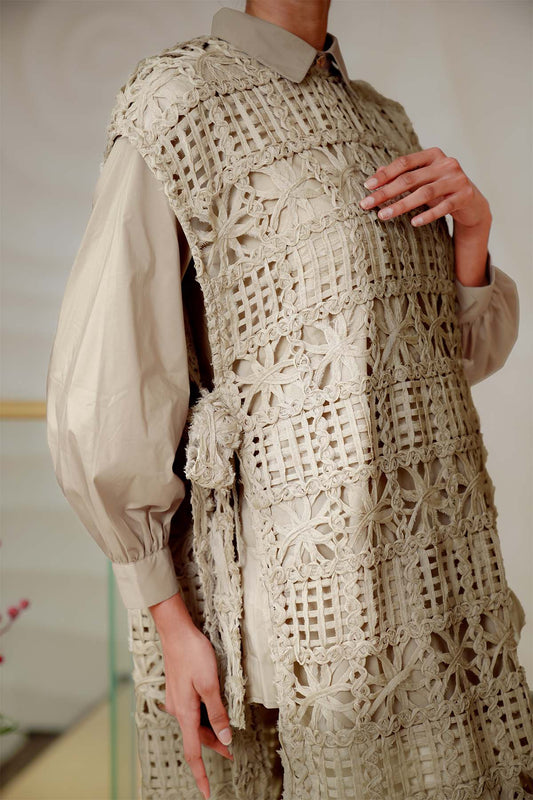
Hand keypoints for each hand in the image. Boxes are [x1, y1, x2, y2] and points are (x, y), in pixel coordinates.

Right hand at [149, 594, 232, 799]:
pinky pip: (192, 711)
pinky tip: (213, 708)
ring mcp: (176, 700)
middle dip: (214, 746)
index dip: (200, 774)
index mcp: (186, 712)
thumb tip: (224, 738)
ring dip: (210, 730)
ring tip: (227, 731)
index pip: (193, 752)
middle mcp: (178, 710)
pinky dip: (203, 716)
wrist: (175, 632)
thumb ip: (217, 713)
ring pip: (195, 723)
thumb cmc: (193, 654)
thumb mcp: (211, 684)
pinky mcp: (178, 690)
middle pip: (197, 737)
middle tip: (232, 752)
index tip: (207, 792)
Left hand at [358, 147, 490, 230]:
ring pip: (425, 193)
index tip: (367, 186)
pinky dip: (428, 215)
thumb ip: (404, 174)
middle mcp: (446, 163)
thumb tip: (377, 172)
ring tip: (383, 216)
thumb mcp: (423, 180)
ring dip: (401, 205)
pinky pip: (443, 207)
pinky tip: (414, 223)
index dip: (385, 174)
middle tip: (367, 204)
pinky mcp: (465, 196)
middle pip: (410, 179)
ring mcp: (457, 179)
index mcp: (433, 155)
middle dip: (386, 192)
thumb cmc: (442, 189)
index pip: (404, 163)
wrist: (472, 203)